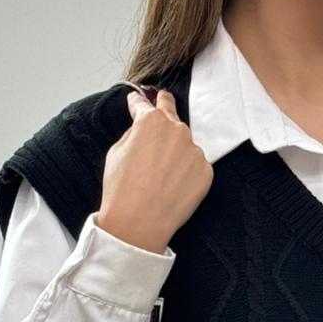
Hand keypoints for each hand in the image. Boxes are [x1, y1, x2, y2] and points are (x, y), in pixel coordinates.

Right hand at [98, 88, 213, 253]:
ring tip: (161, 174)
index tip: (137, 101)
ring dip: (176, 151)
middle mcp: (177, 130)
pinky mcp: (206, 171)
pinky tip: (173, 186)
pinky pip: (196, 166)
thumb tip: (141, 130)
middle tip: (164, 99)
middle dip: (165, 107)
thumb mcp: (116, 151)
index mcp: (152, 120)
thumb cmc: (123, 188)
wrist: (140, 222)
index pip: (144, 104)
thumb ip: (133, 133)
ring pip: (185, 145)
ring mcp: (195, 151)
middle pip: (171, 114)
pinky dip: (187, 173)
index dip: (138, 102)